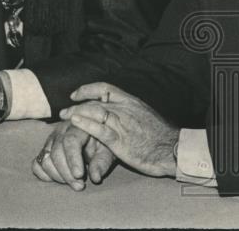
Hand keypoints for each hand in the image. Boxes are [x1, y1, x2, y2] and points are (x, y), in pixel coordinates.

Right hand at [32, 121, 115, 190]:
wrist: (95, 134)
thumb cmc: (103, 143)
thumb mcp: (108, 151)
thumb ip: (102, 162)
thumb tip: (95, 178)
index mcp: (78, 126)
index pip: (70, 141)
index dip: (73, 159)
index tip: (79, 175)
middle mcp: (60, 131)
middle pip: (56, 152)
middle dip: (66, 173)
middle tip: (80, 186)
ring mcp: (50, 141)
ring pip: (45, 158)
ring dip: (57, 175)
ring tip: (73, 183)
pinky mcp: (44, 150)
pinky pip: (36, 164)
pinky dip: (44, 174)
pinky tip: (58, 179)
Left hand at [60, 82, 178, 177]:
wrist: (175, 151)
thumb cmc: (161, 137)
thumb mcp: (144, 115)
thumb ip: (129, 111)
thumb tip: (117, 109)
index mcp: (131, 102)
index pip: (105, 87)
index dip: (87, 89)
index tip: (75, 94)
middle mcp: (125, 110)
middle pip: (95, 100)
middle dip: (77, 104)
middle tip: (63, 111)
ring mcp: (122, 124)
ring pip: (94, 111)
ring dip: (76, 112)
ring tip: (65, 117)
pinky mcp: (121, 141)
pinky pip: (100, 129)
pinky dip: (86, 124)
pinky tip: (75, 123)